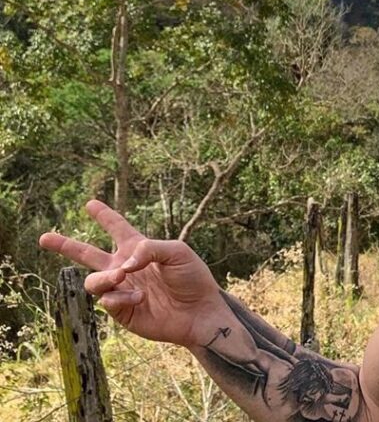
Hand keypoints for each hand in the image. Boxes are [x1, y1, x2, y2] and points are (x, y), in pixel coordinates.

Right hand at [39, 200, 224, 346]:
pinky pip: (107, 301)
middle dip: (65, 245)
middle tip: (44, 237)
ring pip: (93, 281)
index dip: (104, 216)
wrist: (199, 311)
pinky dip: (121, 297)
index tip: (90, 204)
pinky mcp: (121, 311)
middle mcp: (124, 268)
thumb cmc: (192, 278)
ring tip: (121, 276)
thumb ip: (149, 248)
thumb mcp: (177, 252)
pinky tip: (140, 297)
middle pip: (87, 254)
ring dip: (104, 277)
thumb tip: (122, 263)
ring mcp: (121, 290)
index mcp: (138, 249)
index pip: (117, 228)